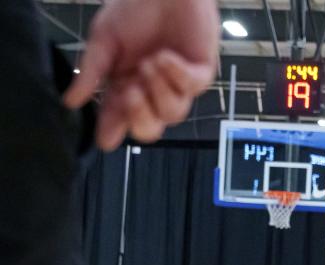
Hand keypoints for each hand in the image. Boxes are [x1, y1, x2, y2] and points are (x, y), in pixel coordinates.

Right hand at [64, 0, 219, 149]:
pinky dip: (176, 73)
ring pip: (173, 112)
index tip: (105, 139)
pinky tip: (165, 56)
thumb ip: (91, 71)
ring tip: (149, 63)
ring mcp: (178, 85)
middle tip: (129, 93)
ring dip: (158, 90)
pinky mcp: (201, 72)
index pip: (119, 117)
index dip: (112, 130)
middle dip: (140, 117)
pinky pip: (191, 87)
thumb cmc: (133, 10)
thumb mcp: (104, 40)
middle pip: (151, 128)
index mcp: (126, 87)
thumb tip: (70, 101)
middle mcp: (152, 92)